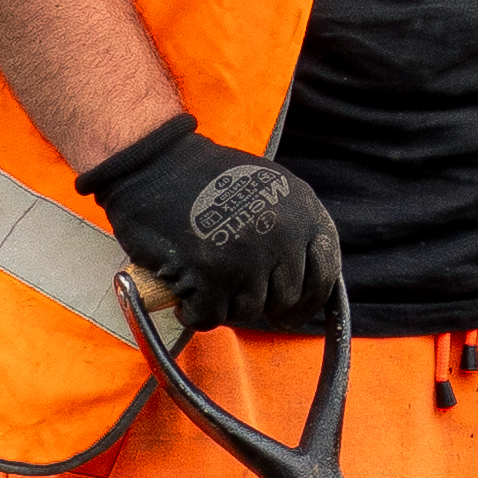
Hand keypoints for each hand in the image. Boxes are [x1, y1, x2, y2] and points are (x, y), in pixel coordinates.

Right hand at [78, 117, 346, 334]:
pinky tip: (183, 289)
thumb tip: (299, 278)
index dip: (308, 299)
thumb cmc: (203, 176)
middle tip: (232, 289)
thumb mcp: (268, 187)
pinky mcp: (210, 277)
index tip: (290, 312)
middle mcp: (282, 235)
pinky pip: (209, 316)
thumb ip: (291, 228)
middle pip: (285, 299)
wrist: (152, 161)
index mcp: (302, 210)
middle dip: (258, 301)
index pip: (325, 273)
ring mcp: (247, 258)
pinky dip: (192, 310)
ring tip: (203, 277)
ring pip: (248, 311)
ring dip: (223, 303)